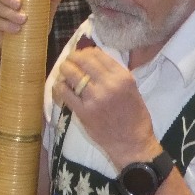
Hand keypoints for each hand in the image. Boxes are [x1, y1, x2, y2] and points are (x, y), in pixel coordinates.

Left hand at [51, 47, 160, 168]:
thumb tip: (95, 61)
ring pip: (71, 73)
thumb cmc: (135, 117)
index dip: (86, 51)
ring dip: (65, 69)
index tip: (81, 54)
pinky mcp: (83, 111)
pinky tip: (61, 87)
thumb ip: (115, 75)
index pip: (98, 54)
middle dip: (73, 58)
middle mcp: (109, 84)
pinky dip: (60, 87)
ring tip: (64, 71)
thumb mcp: (131, 89)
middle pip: (83, 61)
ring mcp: (95, 98)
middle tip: (69, 61)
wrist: (132, 143)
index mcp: (123, 77)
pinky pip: (65, 93)